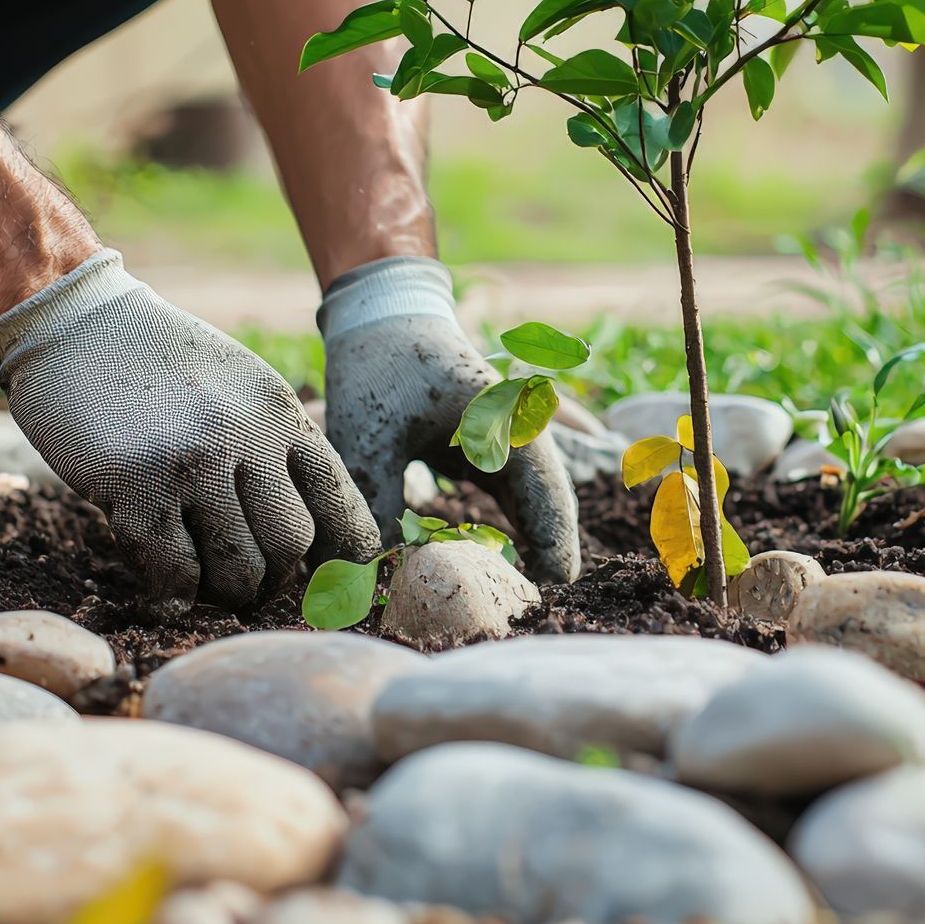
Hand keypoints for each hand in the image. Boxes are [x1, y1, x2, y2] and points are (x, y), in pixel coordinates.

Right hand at [0, 251, 380, 608]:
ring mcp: (193, 465)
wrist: (76, 324)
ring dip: (224, 591)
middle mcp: (247, 439)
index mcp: (283, 415)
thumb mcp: (242, 387)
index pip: (341, 508)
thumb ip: (277, 446)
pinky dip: (175, 595)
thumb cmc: (159, 362)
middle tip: (246, 579)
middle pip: (292, 548)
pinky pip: (176, 574)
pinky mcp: (137, 489)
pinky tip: (165, 589)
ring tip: (205, 579)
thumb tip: (310, 534)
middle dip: (273, 579)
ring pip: (238, 571)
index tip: (320, 580)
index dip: (339, 561)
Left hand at [320, 257, 580, 583]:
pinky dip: (505, 529)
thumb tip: (374, 574)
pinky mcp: (487, 448)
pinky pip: (507, 496)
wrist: (380, 316)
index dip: (553, 541)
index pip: (544, 490)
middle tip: (535, 607)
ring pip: (530, 501)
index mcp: (504, 418)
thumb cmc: (378, 367)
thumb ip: (377, 503)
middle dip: (546, 552)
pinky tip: (497, 564)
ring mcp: (505, 438)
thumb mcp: (369, 437)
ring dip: (528, 543)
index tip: (555, 586)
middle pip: (547, 501)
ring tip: (519, 596)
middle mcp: (517, 428)